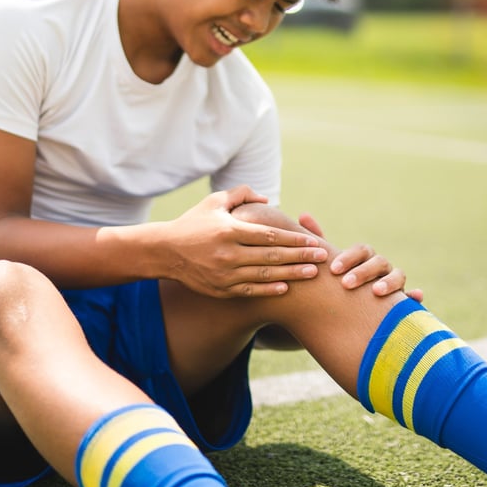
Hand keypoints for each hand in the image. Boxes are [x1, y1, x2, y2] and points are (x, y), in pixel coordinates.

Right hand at [164, 186, 327, 298]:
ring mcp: (225, 274)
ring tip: (312, 274)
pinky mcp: (221, 289)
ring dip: (291, 274)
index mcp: (229, 230)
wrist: (164, 251)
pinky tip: (286, 287)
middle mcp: (228, 253)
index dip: (292, 238)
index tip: (311, 240)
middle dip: (300, 257)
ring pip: (265, 275)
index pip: (268, 235)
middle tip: (323, 257)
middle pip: (272, 256)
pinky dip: (269, 290)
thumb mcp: (214, 202)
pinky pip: (250, 291)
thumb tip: (267, 199)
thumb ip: (241, 195)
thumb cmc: (192, 223)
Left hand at [297, 212, 423, 301]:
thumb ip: (318, 242)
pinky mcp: (402, 301)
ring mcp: (395, 283)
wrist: (347, 309)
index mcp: (365, 257)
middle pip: (379, 261)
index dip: (349, 258)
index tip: (333, 270)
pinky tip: (414, 298)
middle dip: (364, 271)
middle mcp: (382, 268)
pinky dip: (414, 297)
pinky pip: (412, 298)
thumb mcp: (327, 264)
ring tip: (375, 291)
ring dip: (389, 282)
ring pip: (398, 276)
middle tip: (346, 283)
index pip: (361, 250)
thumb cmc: (336, 282)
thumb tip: (303, 214)